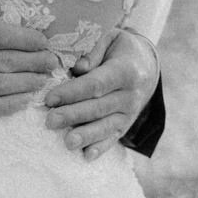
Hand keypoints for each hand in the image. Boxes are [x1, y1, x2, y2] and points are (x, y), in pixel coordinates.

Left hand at [43, 28, 159, 160]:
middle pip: (98, 108)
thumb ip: (93, 52)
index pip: (96, 84)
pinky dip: (100, 148)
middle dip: (73, 115)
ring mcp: (129, 114)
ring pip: (105, 126)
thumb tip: (78, 69)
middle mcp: (130, 95)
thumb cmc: (120, 51)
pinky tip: (86, 156)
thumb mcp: (110, 40)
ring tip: (67, 143)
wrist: (147, 66)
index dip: (73, 92)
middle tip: (50, 121)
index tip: (50, 98)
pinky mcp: (125, 126)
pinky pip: (113, 139)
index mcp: (126, 70)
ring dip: (86, 136)